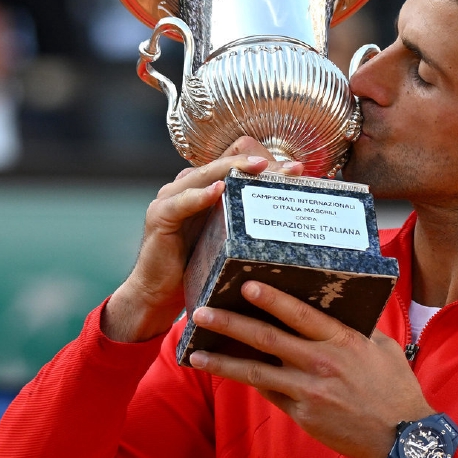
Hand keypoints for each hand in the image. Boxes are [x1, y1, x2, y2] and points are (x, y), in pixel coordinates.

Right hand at [102, 137, 303, 341]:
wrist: (159, 295)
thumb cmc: (199, 267)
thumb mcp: (229, 240)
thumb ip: (249, 222)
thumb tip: (293, 219)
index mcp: (206, 187)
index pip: (237, 163)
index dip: (265, 161)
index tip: (298, 170)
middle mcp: (189, 186)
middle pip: (226, 165)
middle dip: (259, 163)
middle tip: (291, 168)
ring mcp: (171, 198)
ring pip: (206, 175)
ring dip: (233, 169)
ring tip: (259, 167)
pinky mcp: (160, 217)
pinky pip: (181, 202)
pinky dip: (199, 195)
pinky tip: (217, 190)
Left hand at [188, 280, 434, 457]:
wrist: (402, 437)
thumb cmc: (395, 389)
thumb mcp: (381, 348)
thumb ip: (356, 330)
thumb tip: (337, 311)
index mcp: (341, 341)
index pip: (299, 314)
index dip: (270, 299)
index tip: (246, 285)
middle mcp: (320, 363)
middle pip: (266, 339)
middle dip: (230, 324)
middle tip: (201, 312)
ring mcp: (308, 391)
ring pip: (256, 372)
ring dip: (223, 361)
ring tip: (196, 353)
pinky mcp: (303, 414)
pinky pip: (269, 393)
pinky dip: (248, 381)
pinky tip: (229, 373)